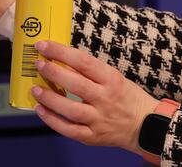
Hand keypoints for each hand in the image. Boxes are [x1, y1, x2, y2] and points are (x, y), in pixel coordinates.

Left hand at [31, 40, 159, 155]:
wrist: (146, 127)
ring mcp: (99, 120)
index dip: (60, 52)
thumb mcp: (114, 77)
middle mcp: (106, 99)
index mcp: (112, 80)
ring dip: (49, 98)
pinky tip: (40, 110)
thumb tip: (59, 58)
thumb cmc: (127, 97)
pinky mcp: (93, 137)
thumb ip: (90, 71)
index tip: (44, 45)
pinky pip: (69, 130)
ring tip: (35, 89)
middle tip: (38, 64)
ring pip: (70, 109)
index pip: (83, 61)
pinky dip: (52, 121)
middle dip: (53, 72)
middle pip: (76, 84)